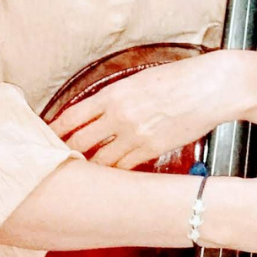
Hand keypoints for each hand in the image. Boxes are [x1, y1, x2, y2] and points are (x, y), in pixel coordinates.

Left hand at [47, 51, 242, 168]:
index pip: (72, 116)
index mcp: (113, 93)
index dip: (55, 131)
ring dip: (89, 168)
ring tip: (78, 176)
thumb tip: (102, 110)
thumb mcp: (141, 80)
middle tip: (53, 164)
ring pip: (100, 160)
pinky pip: (125, 168)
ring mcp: (135, 134)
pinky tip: (109, 178)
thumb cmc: (181, 79)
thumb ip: (118, 96)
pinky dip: (115, 173)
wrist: (212, 86)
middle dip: (64, 154)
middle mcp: (119, 115)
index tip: (44, 138)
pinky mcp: (152, 149)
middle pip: (79, 142)